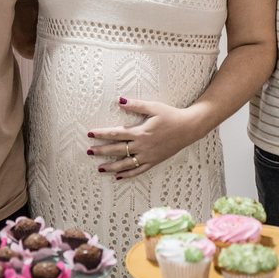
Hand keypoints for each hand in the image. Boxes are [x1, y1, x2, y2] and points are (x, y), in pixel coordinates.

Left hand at [86, 98, 203, 179]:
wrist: (189, 128)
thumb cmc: (171, 115)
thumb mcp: (153, 107)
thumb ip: (136, 105)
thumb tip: (119, 100)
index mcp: (141, 132)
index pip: (116, 133)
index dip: (102, 134)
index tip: (90, 134)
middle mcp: (142, 146)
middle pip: (117, 149)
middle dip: (102, 150)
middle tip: (89, 151)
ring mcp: (148, 155)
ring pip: (126, 164)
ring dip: (112, 166)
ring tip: (100, 168)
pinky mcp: (154, 161)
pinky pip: (139, 170)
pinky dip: (128, 174)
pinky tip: (119, 177)